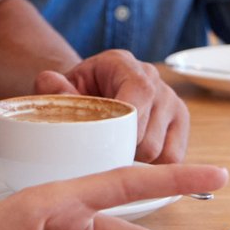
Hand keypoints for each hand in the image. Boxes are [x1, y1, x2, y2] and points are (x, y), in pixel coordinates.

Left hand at [36, 51, 189, 161]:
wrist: (90, 92)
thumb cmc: (75, 93)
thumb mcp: (59, 88)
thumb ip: (53, 88)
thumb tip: (49, 82)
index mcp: (123, 64)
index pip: (140, 92)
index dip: (126, 125)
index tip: (104, 144)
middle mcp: (153, 78)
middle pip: (150, 134)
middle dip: (123, 152)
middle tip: (101, 154)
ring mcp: (171, 100)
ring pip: (163, 151)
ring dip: (137, 162)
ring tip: (114, 153)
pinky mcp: (180, 121)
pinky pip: (174, 157)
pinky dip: (153, 166)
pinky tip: (132, 159)